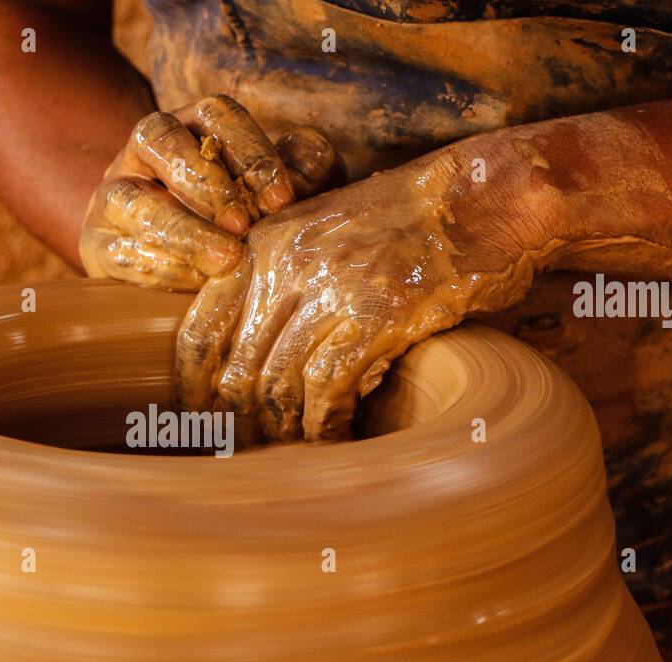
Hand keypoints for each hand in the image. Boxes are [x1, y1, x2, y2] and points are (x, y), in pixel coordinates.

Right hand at [80, 94, 338, 290]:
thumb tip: (307, 168)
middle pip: (160, 139)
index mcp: (194, 125)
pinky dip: (158, 268)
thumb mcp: (281, 196)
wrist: (180, 275)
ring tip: (223, 261)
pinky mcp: (97, 245)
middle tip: (243, 225)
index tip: (282, 199)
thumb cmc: (245, 225)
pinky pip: (117, 251)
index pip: (216, 115)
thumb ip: (303, 175)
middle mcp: (146, 150)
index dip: (250, 151)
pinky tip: (193, 285)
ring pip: (131, 198)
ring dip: (181, 230)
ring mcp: (115, 194)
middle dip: (206, 184)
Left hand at [176, 142, 562, 441]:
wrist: (479, 197)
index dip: (192, 389)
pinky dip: (326, 424)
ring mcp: (329, 289)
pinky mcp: (375, 315)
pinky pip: (329, 387)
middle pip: (235, 369)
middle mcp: (285, 265)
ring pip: (279, 384)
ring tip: (292, 453)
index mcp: (261, 246)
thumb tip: (243, 363)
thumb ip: (275, 285)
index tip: (197, 424)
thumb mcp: (318, 234)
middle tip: (247, 454)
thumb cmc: (403, 224)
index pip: (199, 331)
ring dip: (285, 431)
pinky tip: (333, 437)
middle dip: (238, 423)